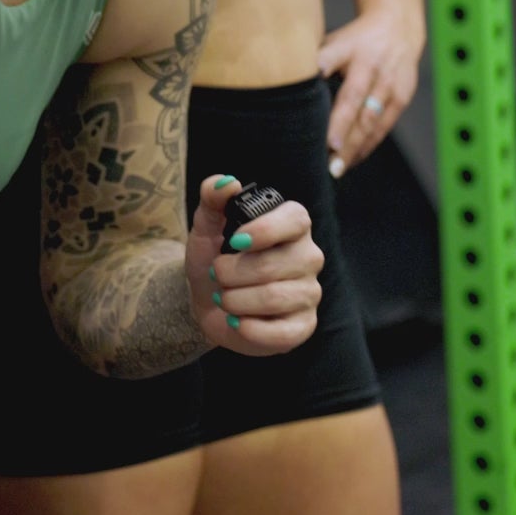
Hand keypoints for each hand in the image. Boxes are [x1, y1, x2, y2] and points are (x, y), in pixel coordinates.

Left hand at [185, 175, 322, 355]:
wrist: (209, 304)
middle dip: (232, 272)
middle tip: (217, 274)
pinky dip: (248, 328)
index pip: (295, 219)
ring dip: (235, 299)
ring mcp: (309, 293)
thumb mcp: (206, 228)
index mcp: (292, 226)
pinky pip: (280, 332)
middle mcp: (308, 257)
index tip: (234, 240)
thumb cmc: (215, 258)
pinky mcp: (303, 326)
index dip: (265, 230)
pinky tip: (236, 321)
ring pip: (274, 298)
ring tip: (223, 297)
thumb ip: (212, 200)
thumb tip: (227, 182)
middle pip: (274, 264)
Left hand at [320, 8, 425, 175]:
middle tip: (327, 161)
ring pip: (372, 121)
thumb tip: (281, 83)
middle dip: (341, 134)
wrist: (397, 28)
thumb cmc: (353, 41)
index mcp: (349, 50)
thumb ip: (313, 61)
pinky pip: (384, 126)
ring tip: (337, 169)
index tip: (316, 124)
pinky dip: (368, 145)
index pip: (335, 72)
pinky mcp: (402, 97)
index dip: (328, 102)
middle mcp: (372, 67)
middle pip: (355, 104)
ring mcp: (390, 83)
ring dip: (354, 147)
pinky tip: (352, 159)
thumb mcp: (333, 41)